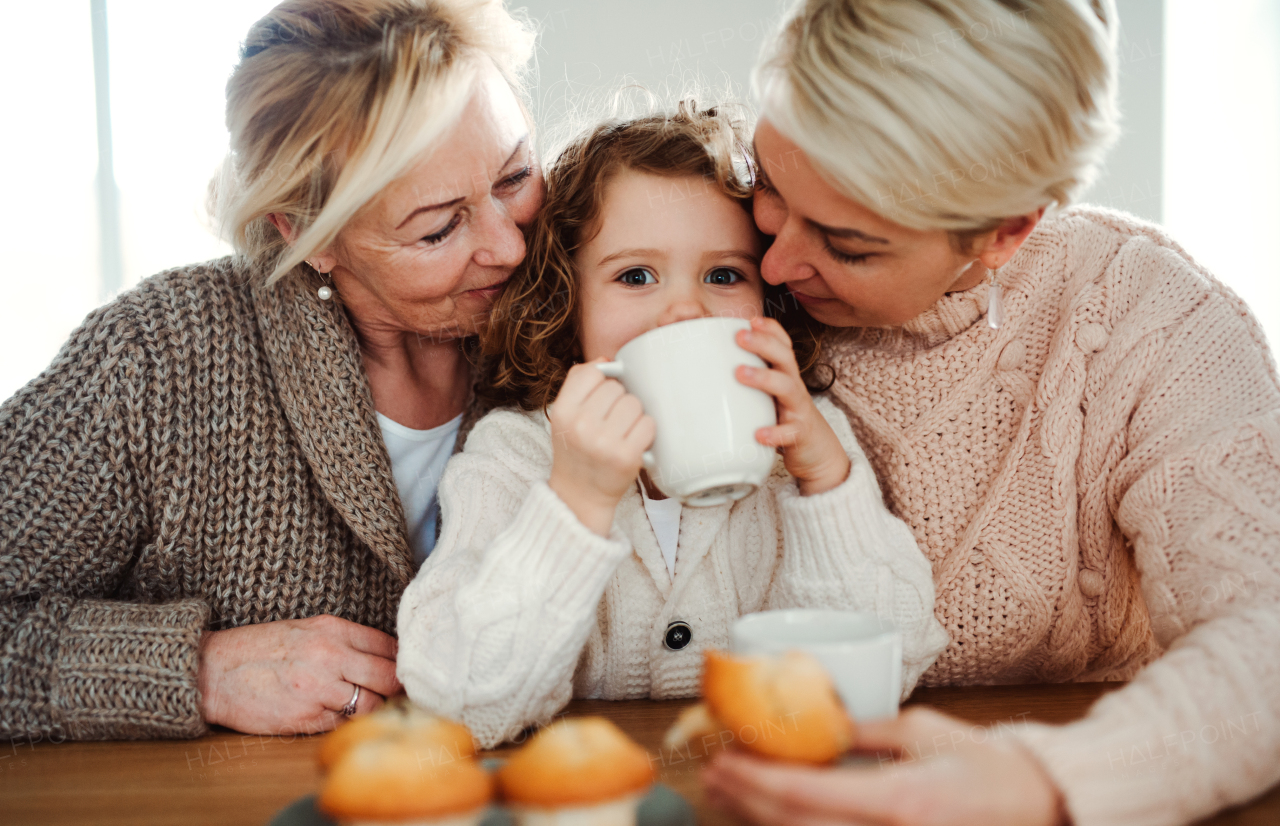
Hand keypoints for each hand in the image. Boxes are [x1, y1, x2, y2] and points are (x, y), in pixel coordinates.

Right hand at [197, 615, 401, 735]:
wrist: (213, 671)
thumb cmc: (260, 649)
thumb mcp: (306, 629)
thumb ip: (346, 640)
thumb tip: (388, 656)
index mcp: (332, 630)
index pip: (389, 647)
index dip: (400, 662)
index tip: (402, 670)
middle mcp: (330, 657)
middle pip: (389, 677)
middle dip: (395, 688)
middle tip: (393, 692)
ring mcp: (318, 690)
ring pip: (370, 705)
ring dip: (370, 708)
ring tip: (360, 704)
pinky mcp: (305, 719)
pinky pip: (342, 724)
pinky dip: (343, 721)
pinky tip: (332, 714)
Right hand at [547, 360, 655, 535]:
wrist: (580, 495)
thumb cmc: (576, 450)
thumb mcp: (565, 415)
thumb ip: (579, 383)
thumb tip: (607, 360)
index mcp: (562, 411)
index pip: (592, 373)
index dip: (601, 384)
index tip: (600, 400)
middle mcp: (581, 426)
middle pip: (617, 388)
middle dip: (618, 402)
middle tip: (611, 422)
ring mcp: (604, 442)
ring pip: (635, 404)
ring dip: (634, 416)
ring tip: (622, 432)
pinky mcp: (627, 457)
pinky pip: (648, 424)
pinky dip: (645, 432)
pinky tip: (633, 442)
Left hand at [702, 706, 1069, 825]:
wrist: (1042, 810)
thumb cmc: (986, 767)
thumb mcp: (922, 731)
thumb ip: (863, 732)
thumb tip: (809, 723)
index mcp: (899, 802)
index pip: (806, 796)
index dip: (755, 779)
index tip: (722, 756)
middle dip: (744, 801)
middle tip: (711, 772)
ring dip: (758, 821)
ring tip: (726, 794)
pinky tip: (771, 817)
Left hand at [735, 317, 849, 495]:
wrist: (816, 452)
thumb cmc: (783, 418)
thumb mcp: (769, 395)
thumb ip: (748, 380)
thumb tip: (702, 369)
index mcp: (785, 375)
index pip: (783, 345)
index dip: (771, 330)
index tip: (751, 319)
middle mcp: (793, 387)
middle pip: (785, 358)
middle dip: (763, 344)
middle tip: (739, 336)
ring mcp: (798, 410)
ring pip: (788, 388)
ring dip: (764, 378)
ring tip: (740, 373)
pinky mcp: (799, 434)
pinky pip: (789, 432)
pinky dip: (775, 433)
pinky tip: (759, 434)